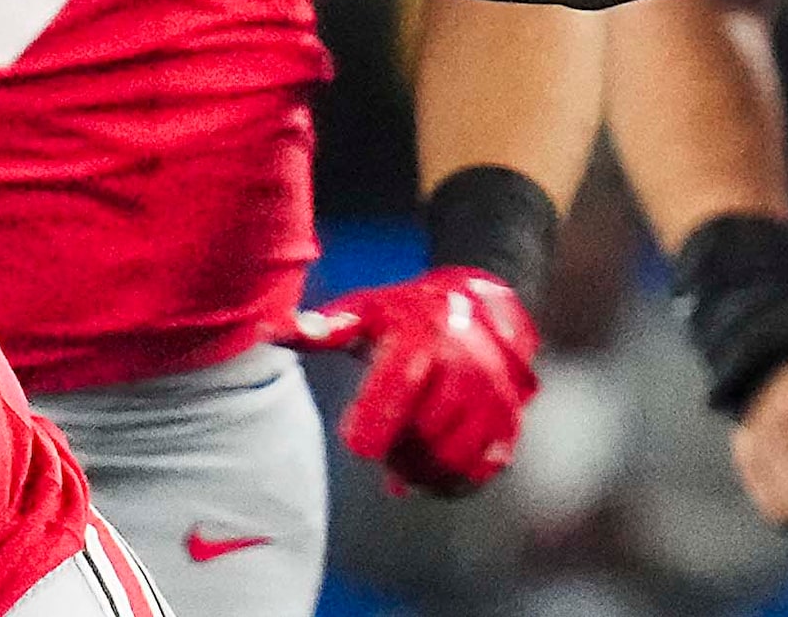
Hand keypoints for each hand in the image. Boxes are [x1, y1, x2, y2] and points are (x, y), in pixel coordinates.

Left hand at [282, 268, 539, 496]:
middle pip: (419, 442)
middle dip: (394, 451)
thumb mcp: (365, 311)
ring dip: (421, 471)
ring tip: (406, 453)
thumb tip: (277, 332)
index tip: (357, 441)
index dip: (370, 430)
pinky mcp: (510, 424)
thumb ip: (323, 328)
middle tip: (384, 439)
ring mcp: (495, 398)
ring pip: (450, 464)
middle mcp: (465, 368)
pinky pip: (478, 474)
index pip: (394, 397)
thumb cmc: (407, 314)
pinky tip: (432, 466)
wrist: (481, 305)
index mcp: (422, 341)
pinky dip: (450, 482)